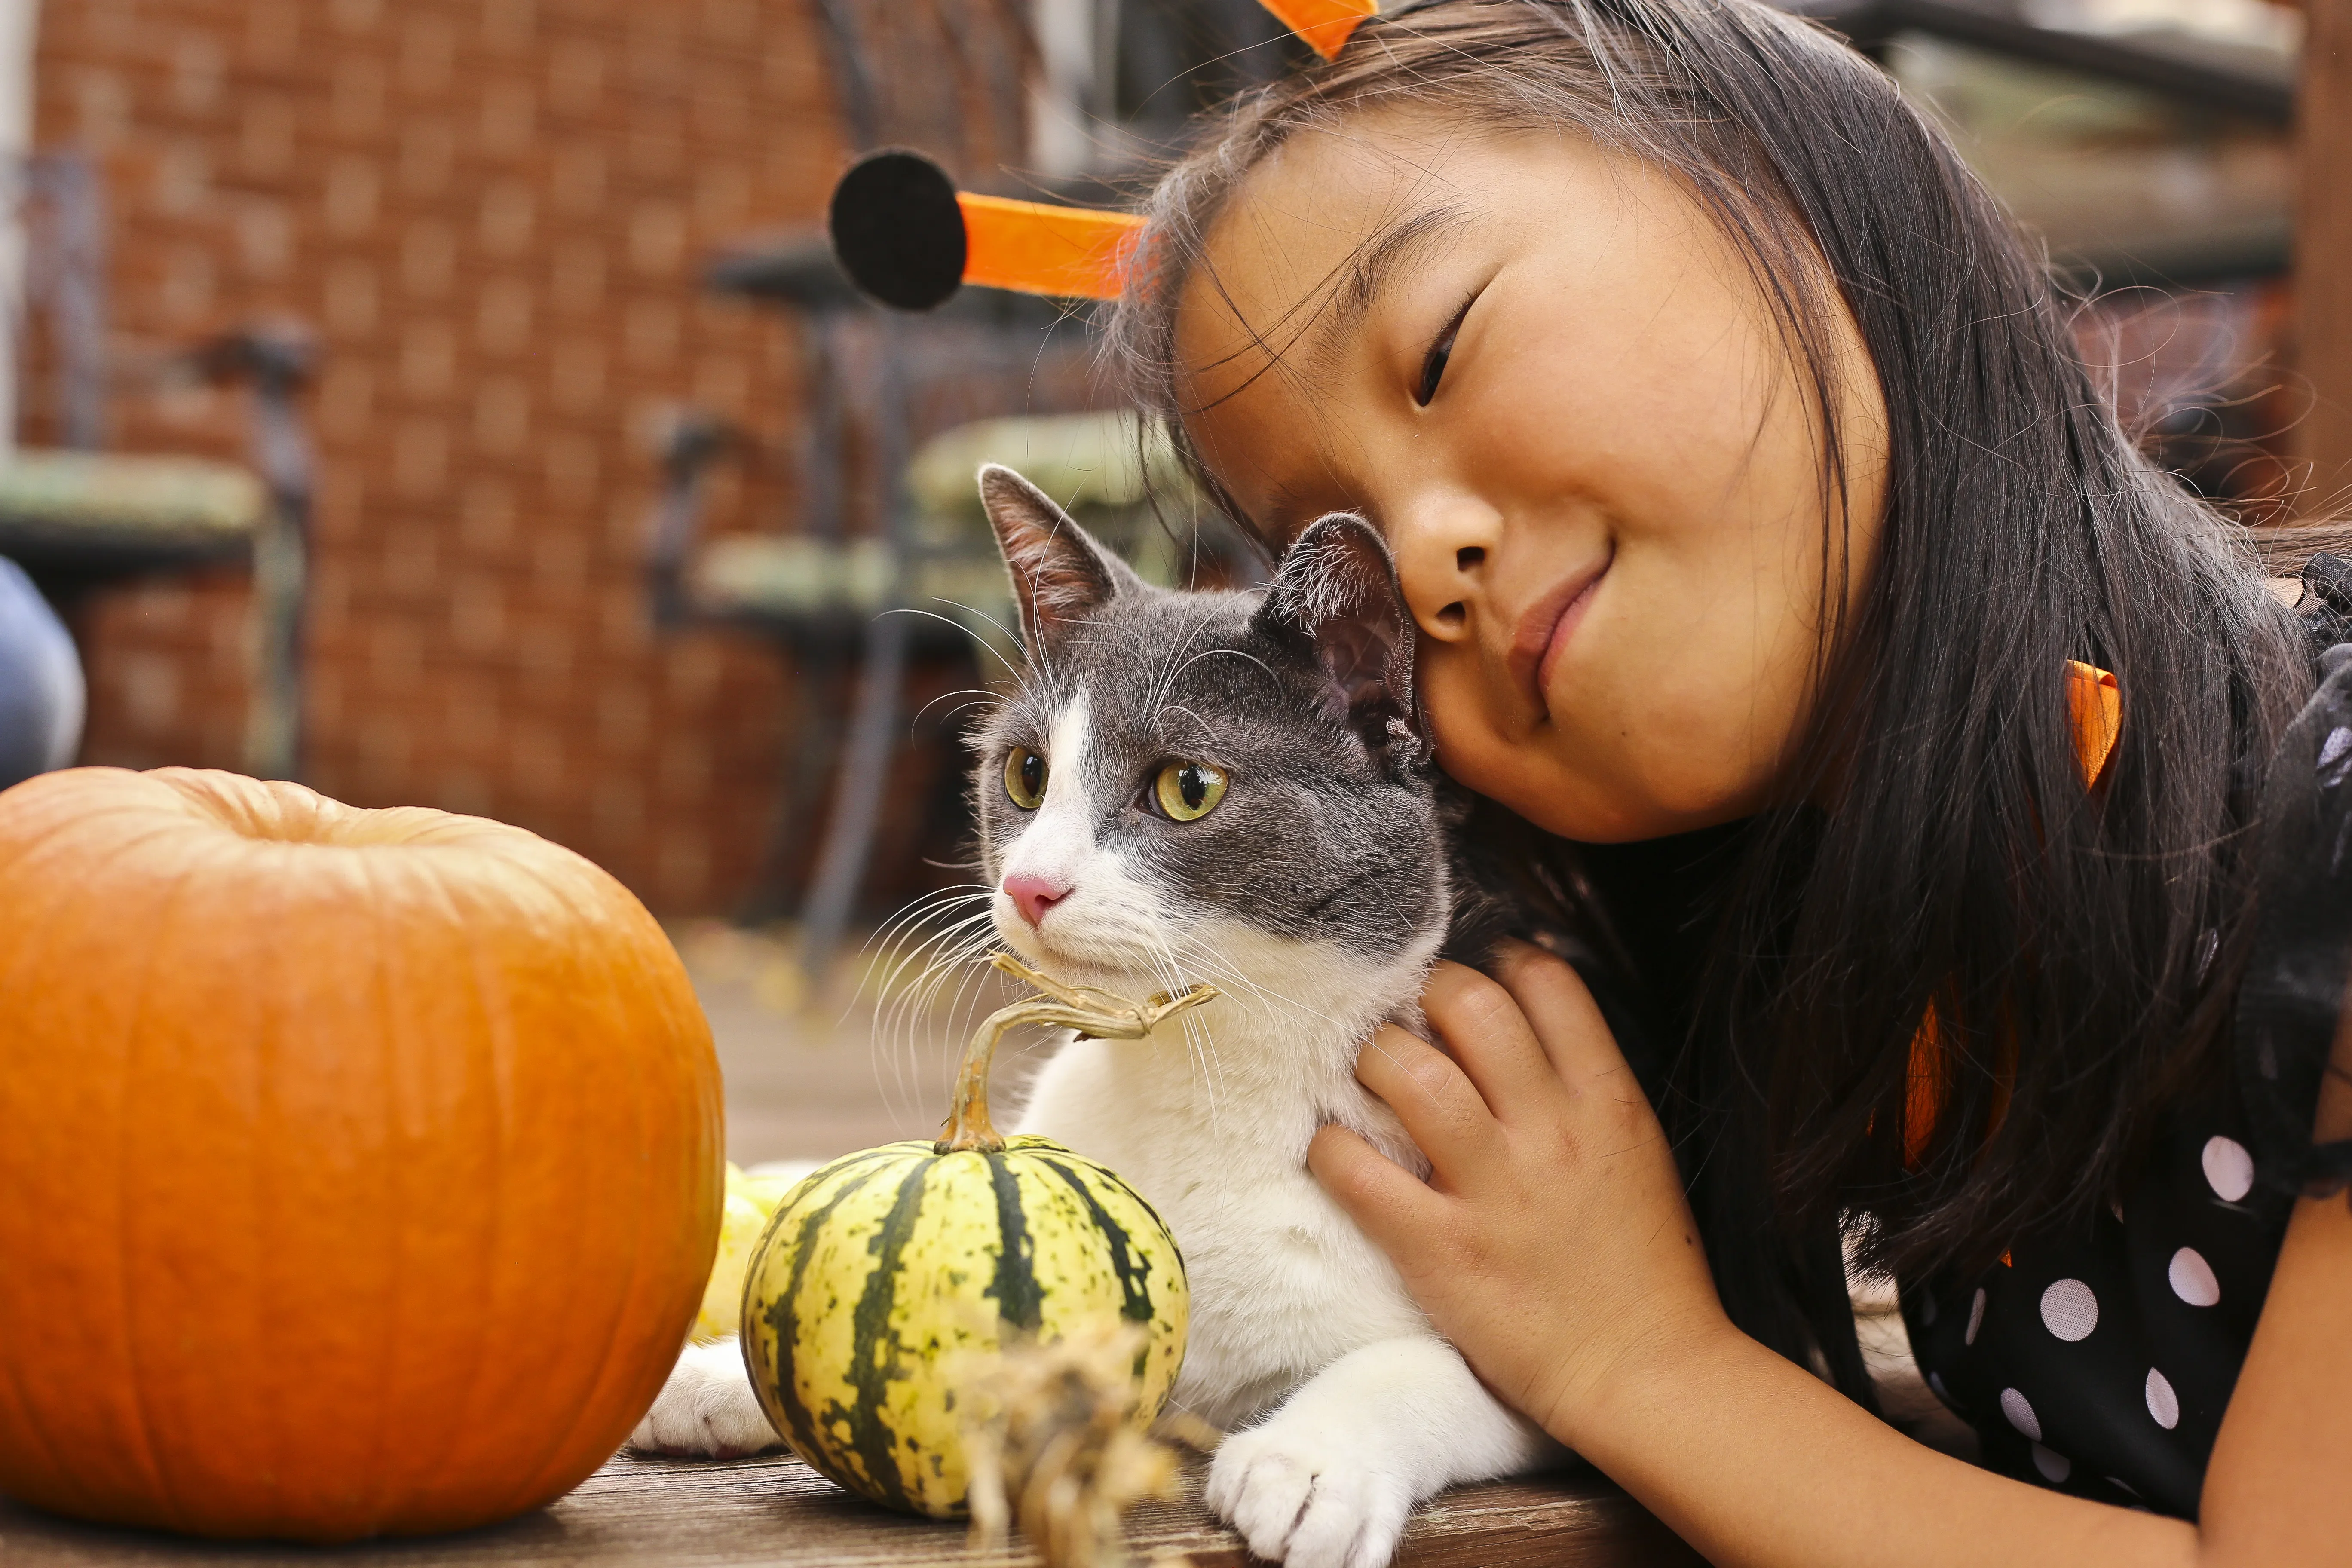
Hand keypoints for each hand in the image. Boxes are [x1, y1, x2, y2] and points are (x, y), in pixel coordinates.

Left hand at [1308, 942, 1729, 1447]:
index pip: (1547, 982)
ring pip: (1411, 1073)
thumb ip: (1584, 1087)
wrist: (1648, 1373)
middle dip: (1424, 996)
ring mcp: (1495, 1189)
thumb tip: (1522, 1026)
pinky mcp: (1442, 1250)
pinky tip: (1332, 1150)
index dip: (1496, 962)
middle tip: (1408, 1021)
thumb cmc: (1644, 1268)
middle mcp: (1551, 1131)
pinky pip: (1360, 1173)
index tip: (1467, 983)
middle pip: (1469, 1005)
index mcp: (1607, 1102)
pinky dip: (1331, 1150)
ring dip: (1374, 1060)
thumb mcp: (1637, 1152)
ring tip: (1367, 1077)